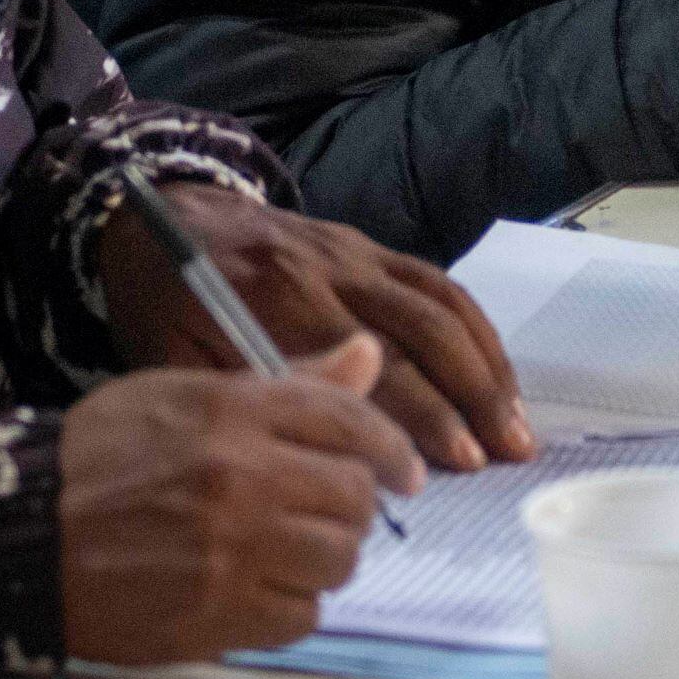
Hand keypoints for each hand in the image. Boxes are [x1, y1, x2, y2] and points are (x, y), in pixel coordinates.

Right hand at [59, 336, 423, 663]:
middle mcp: (244, 477)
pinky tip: (258, 589)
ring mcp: (233, 551)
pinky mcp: (218, 616)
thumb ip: (288, 382)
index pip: (351, 422)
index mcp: (237, 411)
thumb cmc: (100, 453)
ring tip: (287, 551)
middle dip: (350, 507)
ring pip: (337, 560)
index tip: (403, 472)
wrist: (19, 531)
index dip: (391, 449)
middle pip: (353, 497)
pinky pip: (300, 616)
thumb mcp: (186, 393)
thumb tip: (371, 356)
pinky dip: (290, 605)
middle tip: (322, 513)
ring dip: (324, 558)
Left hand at [98, 185, 534, 472]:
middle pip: (421, 332)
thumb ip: (249, 392)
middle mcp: (330, 268)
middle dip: (470, 397)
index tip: (450, 467)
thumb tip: (326, 446)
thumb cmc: (162, 303)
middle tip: (505, 454)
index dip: (415, 416)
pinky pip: (438, 283)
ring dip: (488, 366)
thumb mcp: (176, 357)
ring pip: (441, 304)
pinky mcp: (370, 245)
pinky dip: (476, 330)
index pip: (367, 363)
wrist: (162, 212)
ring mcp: (356, 251)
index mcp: (277, 297)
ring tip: (517, 425)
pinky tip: (496, 376)